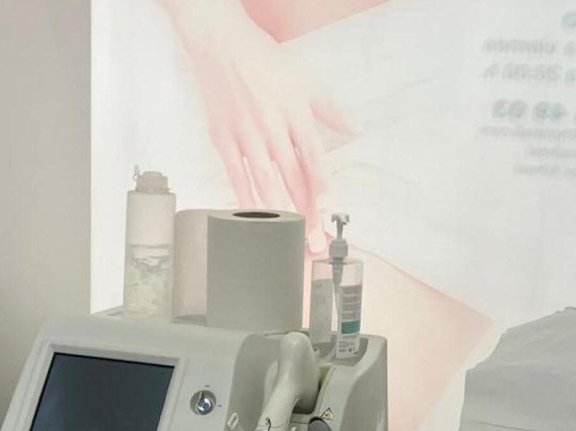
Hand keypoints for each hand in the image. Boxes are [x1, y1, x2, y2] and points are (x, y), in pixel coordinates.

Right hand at [164, 0, 352, 246]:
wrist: (221, 46)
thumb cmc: (264, 62)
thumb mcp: (305, 80)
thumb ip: (330, 109)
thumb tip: (355, 128)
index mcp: (295, 111)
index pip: (313, 157)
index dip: (322, 187)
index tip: (329, 212)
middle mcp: (271, 124)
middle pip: (292, 176)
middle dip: (305, 211)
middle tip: (314, 240)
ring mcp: (245, 133)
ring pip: (265, 180)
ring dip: (279, 212)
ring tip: (291, 237)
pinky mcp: (222, 138)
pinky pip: (235, 175)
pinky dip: (246, 198)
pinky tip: (257, 218)